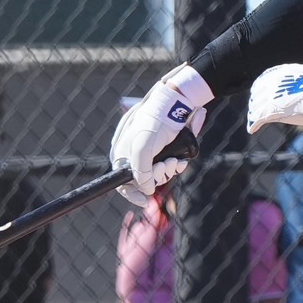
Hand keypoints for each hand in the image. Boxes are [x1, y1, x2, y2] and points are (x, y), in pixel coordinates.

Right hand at [110, 65, 210, 204]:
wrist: (178, 102)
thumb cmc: (154, 121)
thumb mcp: (142, 147)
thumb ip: (140, 172)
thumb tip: (146, 190)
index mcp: (122, 153)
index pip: (122, 181)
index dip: (132, 193)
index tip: (145, 200)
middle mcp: (135, 154)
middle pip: (144, 180)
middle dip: (158, 175)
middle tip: (167, 164)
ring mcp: (151, 152)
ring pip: (159, 174)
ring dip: (169, 170)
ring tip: (175, 159)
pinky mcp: (166, 149)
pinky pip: (170, 165)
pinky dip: (176, 165)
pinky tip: (181, 159)